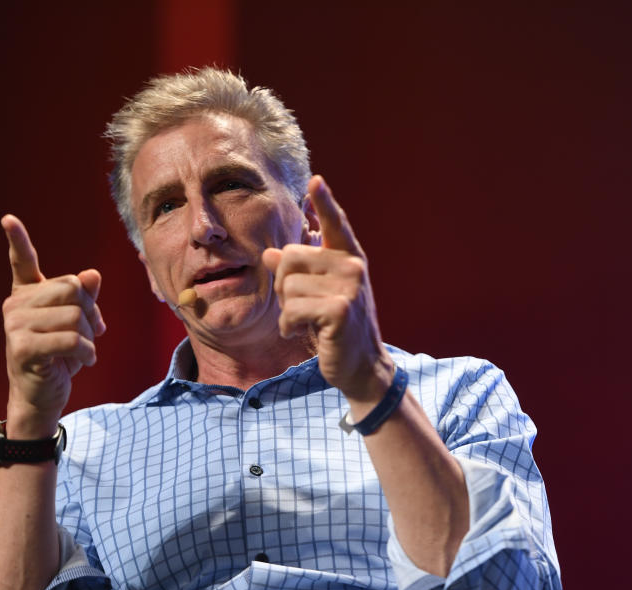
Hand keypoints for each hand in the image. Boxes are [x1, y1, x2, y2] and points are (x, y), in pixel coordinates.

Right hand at [1, 215, 105, 436]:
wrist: (43, 396)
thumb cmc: (60, 358)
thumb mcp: (78, 324)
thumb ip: (84, 298)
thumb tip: (92, 275)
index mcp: (27, 295)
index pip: (22, 262)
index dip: (17, 240)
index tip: (8, 219)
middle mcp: (16, 305)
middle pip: (71, 288)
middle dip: (92, 311)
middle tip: (94, 331)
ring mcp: (15, 325)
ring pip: (75, 314)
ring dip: (91, 336)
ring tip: (86, 350)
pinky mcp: (23, 347)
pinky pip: (71, 338)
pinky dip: (87, 351)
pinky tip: (84, 361)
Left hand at [262, 176, 393, 407]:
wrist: (362, 366)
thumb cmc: (336, 328)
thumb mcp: (317, 295)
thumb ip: (297, 272)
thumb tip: (269, 254)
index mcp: (348, 258)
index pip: (335, 224)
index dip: (325, 202)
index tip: (315, 180)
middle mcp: (352, 266)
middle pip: (290, 257)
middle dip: (282, 286)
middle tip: (298, 307)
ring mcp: (349, 286)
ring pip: (287, 286)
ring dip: (286, 311)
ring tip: (305, 323)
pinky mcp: (340, 309)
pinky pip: (291, 309)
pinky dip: (289, 325)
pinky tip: (303, 333)